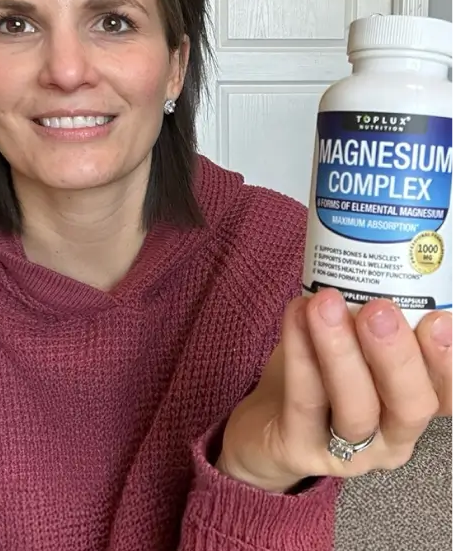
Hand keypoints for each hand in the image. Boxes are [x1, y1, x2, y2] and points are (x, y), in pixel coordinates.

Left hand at [217, 288, 452, 492]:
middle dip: (399, 355)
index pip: (448, 391)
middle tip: (380, 309)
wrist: (266, 426)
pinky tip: (296, 313)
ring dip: (342, 353)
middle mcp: (391, 435)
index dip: (450, 360)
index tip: (441, 318)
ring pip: (356, 409)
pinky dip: (300, 352)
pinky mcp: (301, 449)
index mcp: (413, 403)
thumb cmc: (320, 374)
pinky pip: (304, 401)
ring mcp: (347, 452)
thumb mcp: (356, 343)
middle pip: (412, 405)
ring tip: (327, 304)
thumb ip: (370, 312)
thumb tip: (379, 250)